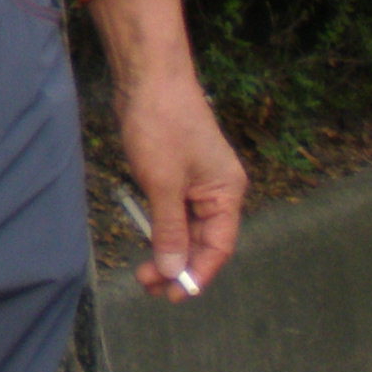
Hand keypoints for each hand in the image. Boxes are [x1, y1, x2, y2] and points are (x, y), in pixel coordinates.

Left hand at [89, 0, 244, 298]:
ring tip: (143, 271)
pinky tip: (147, 238)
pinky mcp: (177, 168)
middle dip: (179, 265)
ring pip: (187, 226)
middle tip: (149, 287)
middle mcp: (219, 189)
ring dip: (168, 248)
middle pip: (203, 240)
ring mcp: (198, 179)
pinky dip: (162, 226)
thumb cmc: (161, 124)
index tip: (172, 295)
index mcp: (227, 193)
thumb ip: (170, 229)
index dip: (197, 274)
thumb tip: (173, 271)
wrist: (147, 76)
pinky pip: (174, 208)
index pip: (218, 247)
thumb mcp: (163, 183)